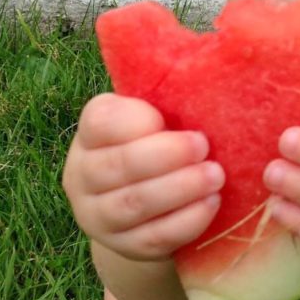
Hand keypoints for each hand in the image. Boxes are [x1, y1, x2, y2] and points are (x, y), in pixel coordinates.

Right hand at [63, 93, 223, 260]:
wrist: (150, 208)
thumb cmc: (162, 143)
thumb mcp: (159, 114)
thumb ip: (171, 92)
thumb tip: (217, 52)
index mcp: (92, 131)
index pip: (103, 121)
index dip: (138, 120)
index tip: (170, 118)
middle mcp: (83, 173)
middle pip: (118, 166)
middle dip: (166, 155)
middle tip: (205, 146)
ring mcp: (97, 215)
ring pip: (133, 204)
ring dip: (179, 189)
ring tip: (216, 176)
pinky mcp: (123, 247)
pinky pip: (152, 237)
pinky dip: (185, 221)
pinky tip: (212, 204)